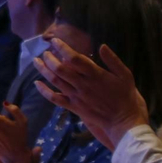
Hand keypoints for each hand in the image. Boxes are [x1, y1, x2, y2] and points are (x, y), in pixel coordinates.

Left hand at [32, 38, 150, 149]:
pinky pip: (55, 99)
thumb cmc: (126, 96)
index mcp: (95, 75)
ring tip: (36, 61)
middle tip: (45, 52)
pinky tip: (36, 84)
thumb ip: (113, 60)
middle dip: (50, 58)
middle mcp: (83, 85)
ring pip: (55, 81)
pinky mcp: (73, 107)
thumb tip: (102, 46)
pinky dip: (44, 91)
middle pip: (60, 69)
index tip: (56, 41)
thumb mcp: (125, 75)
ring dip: (43, 70)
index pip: (74, 58)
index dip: (63, 48)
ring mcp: (76, 97)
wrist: (123, 121)